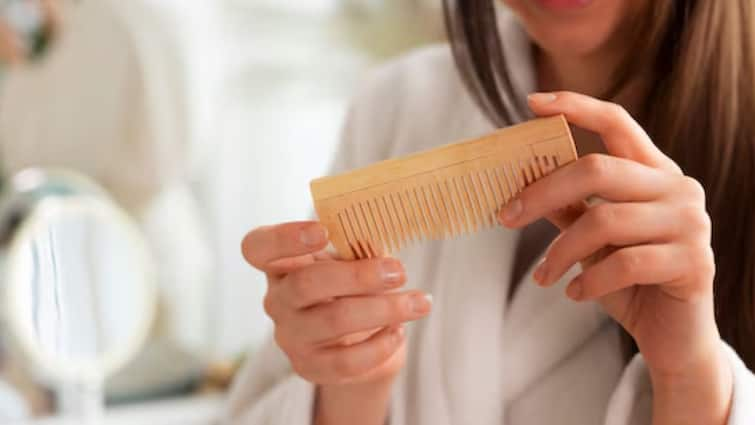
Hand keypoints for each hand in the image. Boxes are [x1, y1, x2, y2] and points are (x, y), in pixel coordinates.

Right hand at [241, 221, 431, 423]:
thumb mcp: (350, 260)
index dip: (285, 238)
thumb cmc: (349, 285)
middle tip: (399, 271)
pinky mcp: (309, 367)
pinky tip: (399, 331)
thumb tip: (380, 236)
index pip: (258, 247)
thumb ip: (358, 246)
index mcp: (280, 263)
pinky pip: (346, 361)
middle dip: (358, 276)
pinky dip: (380, 345)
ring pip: (333, 321)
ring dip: (384, 309)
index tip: (323, 231)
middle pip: (306, 284)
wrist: (353, 340)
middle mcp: (277, 299)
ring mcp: (290, 335)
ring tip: (420, 302)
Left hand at [498, 92, 731, 423]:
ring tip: (543, 276)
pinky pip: (625, 263)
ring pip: (605, 220)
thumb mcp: (592, 237)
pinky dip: (589, 280)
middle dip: (542, 192)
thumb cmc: (628, 279)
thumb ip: (569, 205)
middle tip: (506, 216)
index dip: (577, 106)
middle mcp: (677, 188)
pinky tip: (574, 293)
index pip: (618, 123)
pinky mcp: (694, 262)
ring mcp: (691, 223)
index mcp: (653, 172)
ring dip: (560, 252)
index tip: (532, 102)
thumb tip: (519, 180)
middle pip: (598, 168)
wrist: (673, 335)